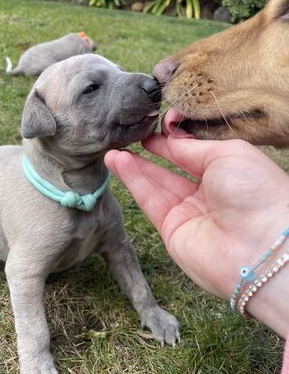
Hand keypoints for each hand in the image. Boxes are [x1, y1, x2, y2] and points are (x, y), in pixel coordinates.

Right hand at [105, 136, 288, 305]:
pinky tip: (119, 163)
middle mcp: (207, 195)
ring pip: (156, 186)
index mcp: (227, 175)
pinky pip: (150, 202)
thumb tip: (171, 140)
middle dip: (149, 155)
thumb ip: (193, 147)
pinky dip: (134, 182)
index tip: (151, 129)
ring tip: (114, 150)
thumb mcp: (227, 154)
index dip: (171, 142)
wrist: (260, 244)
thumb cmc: (254, 192)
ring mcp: (189, 215)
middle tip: (128, 138)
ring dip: (134, 167)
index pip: (192, 155)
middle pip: (171, 171)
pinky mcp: (172, 232)